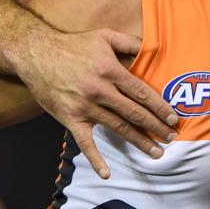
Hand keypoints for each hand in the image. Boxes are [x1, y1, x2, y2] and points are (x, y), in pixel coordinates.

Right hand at [12, 28, 177, 178]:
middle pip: (133, 113)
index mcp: (110, 70)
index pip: (141, 92)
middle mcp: (99, 91)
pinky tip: (107, 173)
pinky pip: (84, 142)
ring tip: (156, 152)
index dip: (159, 106)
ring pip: (117, 127)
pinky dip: (96, 158)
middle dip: (155, 126)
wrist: (36, 53)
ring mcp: (84, 107)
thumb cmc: (74, 45)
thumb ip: (130, 42)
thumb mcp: (105, 36)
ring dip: (138, 141)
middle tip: (172, 137)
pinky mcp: (69, 118)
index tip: (173, 118)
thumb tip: (154, 46)